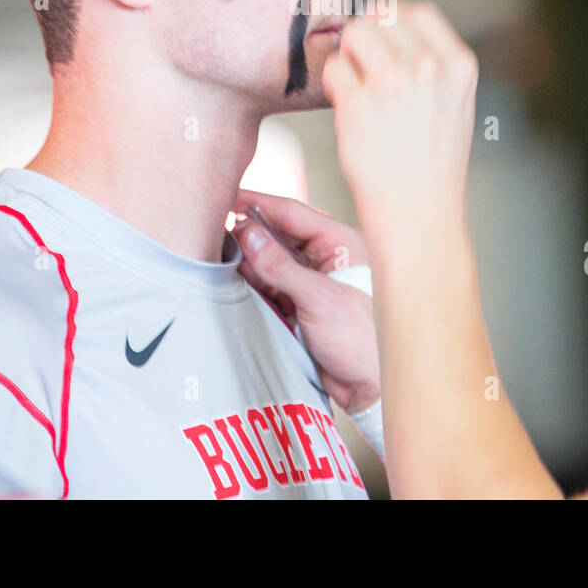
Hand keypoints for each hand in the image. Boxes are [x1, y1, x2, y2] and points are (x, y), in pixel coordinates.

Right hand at [232, 188, 379, 413]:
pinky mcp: (300, 306)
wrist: (371, 390)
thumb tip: (246, 233)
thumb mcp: (318, 299)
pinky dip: (253, 284)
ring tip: (221, 256)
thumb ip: (279, 266)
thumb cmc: (362, 339)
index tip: (227, 197)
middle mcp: (326, 258)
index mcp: (341, 243)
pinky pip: (270, 287)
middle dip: (249, 234)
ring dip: (248, 261)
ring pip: (271, 262)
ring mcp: (312, 282)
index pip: (293, 213)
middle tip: (217, 230)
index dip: (259, 204)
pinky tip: (234, 280)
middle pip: (278, 236)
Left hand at [322, 0, 478, 246]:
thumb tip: (383, 24)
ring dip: (348, 59)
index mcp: (458, 64)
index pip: (417, 11)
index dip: (392, 19)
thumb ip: (430, 64)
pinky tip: (349, 112)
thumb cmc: (432, 164)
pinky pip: (333, 71)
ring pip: (353, 36)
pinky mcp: (358, 105)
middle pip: (380, 17)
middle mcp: (429, 68)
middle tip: (363, 70)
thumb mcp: (453, 103)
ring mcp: (393, 84)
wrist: (420, 215)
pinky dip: (334, 87)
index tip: (381, 37)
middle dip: (365, 38)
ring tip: (357, 92)